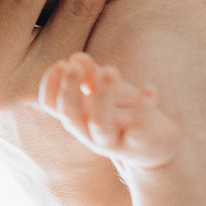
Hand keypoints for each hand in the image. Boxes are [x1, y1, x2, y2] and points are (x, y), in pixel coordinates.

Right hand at [40, 52, 180, 167]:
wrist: (155, 147)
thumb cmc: (123, 113)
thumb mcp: (105, 91)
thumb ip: (90, 74)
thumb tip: (76, 58)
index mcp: (76, 117)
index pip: (50, 104)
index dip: (50, 84)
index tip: (61, 64)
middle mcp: (89, 133)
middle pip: (70, 116)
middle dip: (69, 90)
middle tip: (73, 67)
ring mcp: (113, 142)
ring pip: (100, 125)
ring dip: (102, 97)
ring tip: (110, 71)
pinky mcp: (139, 144)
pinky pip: (139, 130)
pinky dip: (144, 108)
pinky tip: (149, 88)